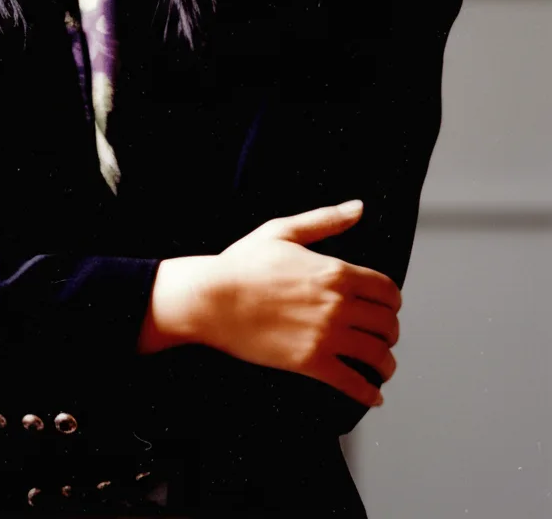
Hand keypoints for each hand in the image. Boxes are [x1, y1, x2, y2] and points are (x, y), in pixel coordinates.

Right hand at [200, 200, 399, 406]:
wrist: (211, 298)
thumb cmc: (242, 264)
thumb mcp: (283, 231)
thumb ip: (325, 220)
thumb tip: (359, 208)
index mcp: (335, 271)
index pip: (387, 291)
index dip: (392, 302)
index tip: (387, 308)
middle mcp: (338, 304)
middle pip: (387, 324)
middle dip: (390, 332)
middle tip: (384, 337)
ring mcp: (326, 335)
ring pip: (377, 355)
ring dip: (386, 364)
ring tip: (382, 368)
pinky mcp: (310, 363)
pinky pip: (353, 384)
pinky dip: (368, 394)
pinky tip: (372, 397)